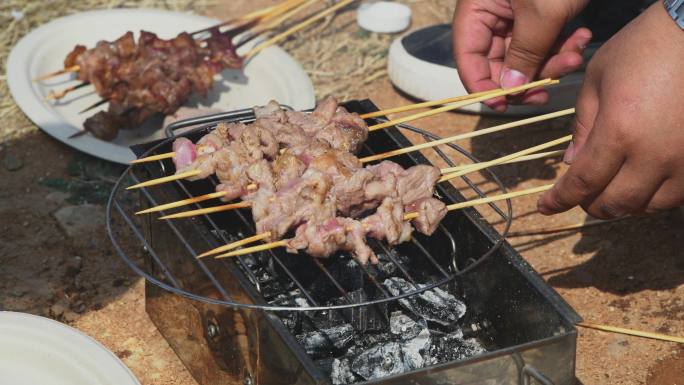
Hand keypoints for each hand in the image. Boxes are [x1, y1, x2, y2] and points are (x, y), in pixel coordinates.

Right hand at [452, 0, 591, 110]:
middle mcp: (492, 12)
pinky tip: (580, 39)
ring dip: (550, 63)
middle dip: (526, 76)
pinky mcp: (538, 12)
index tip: (503, 105)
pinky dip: (561, 47)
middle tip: (547, 90)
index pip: (468, 56)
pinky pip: (543, 41)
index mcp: (477, 8)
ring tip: (575, 55)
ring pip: (525, 55)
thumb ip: (524, 55)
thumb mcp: (541, 14)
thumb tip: (511, 89)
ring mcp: (515, 13)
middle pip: (498, 61)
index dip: (481, 85)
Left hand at [538, 3, 683, 217]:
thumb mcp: (597, 82)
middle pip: (614, 204)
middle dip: (589, 204)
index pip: (583, 183)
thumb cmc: (643, 50)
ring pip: (646, 206)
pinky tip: (639, 181)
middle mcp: (654, 155)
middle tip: (578, 195)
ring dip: (621, 203)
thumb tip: (571, 163)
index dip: (560, 200)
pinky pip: (674, 196)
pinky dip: (651, 196)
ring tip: (608, 186)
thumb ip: (582, 126)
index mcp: (620, 132)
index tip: (545, 206)